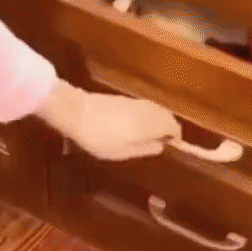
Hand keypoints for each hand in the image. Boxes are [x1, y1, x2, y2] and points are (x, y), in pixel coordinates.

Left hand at [37, 80, 181, 159]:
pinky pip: (144, 107)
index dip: (175, 139)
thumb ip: (146, 148)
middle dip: (168, 128)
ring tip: (147, 137)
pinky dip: (146, 116)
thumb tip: (162, 145)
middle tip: (160, 143)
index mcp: (152, 123)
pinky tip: (133, 127)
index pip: (174, 127)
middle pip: (167, 116)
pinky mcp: (124, 98)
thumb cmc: (100, 137)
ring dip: (157, 121)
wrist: (76, 112)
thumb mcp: (123, 151)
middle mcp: (148, 109)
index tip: (169, 149)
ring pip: (156, 110)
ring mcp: (136, 101)